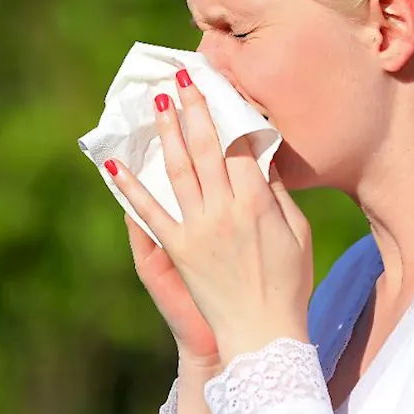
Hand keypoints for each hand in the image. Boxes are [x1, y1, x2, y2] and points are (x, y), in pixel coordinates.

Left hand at [107, 70, 312, 362]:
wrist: (263, 335)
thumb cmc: (289, 285)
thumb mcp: (299, 235)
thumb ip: (279, 195)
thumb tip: (262, 158)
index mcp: (259, 204)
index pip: (241, 145)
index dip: (230, 112)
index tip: (220, 87)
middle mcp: (225, 210)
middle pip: (207, 147)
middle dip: (194, 108)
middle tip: (182, 77)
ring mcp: (198, 230)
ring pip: (178, 170)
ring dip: (166, 133)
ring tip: (157, 103)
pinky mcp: (177, 250)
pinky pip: (149, 213)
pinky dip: (130, 188)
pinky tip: (114, 164)